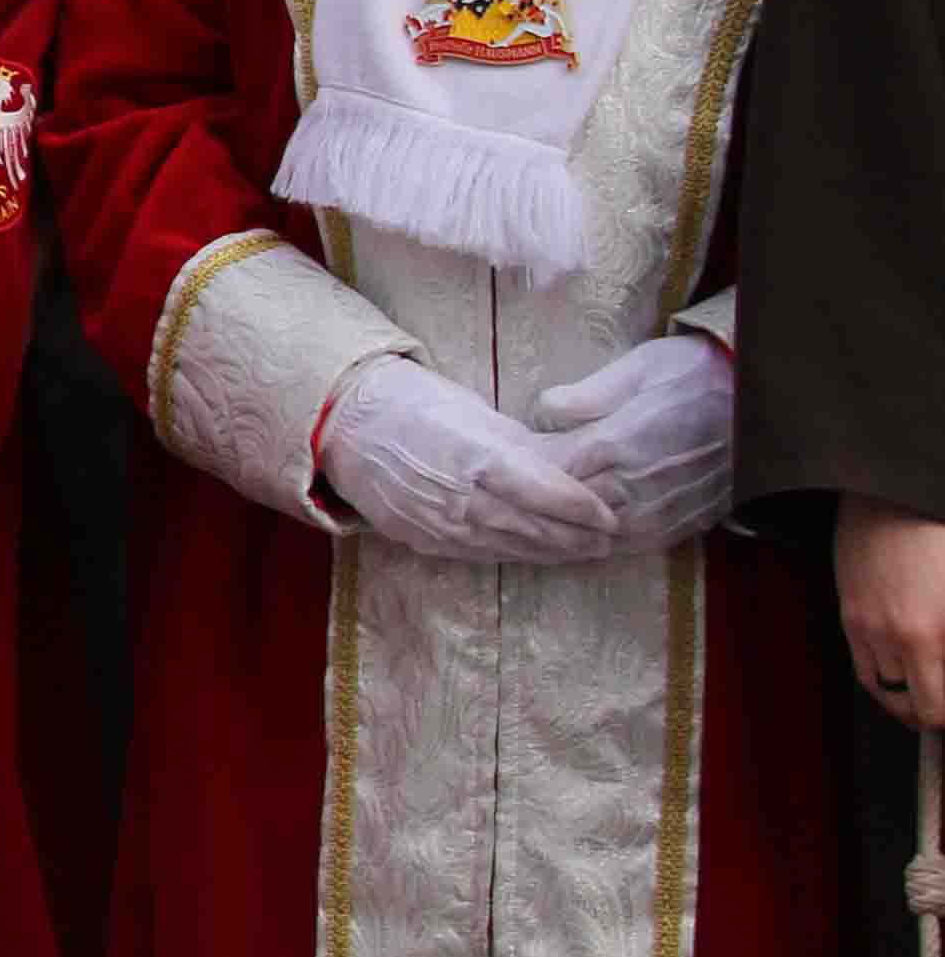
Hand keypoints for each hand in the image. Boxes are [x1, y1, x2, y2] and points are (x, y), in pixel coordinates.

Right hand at [319, 357, 617, 567]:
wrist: (344, 425)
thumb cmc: (413, 403)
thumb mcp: (475, 412)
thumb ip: (519, 447)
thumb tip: (563, 469)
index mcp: (477, 456)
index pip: (547, 493)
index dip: (584, 509)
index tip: (612, 515)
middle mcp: (461, 499)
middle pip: (535, 528)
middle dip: (577, 538)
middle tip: (610, 540)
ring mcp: (441, 525)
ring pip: (511, 546)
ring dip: (552, 552)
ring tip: (583, 551)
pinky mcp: (424, 540)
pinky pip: (480, 552)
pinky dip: (514, 552)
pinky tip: (534, 551)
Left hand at [525, 334, 735, 553]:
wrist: (767, 399)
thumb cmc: (696, 374)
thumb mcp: (634, 368)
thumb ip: (582, 396)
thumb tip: (540, 413)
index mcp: (617, 444)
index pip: (551, 472)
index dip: (523, 472)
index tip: (503, 467)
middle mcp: (638, 485)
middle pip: (569, 510)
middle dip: (539, 506)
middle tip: (511, 500)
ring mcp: (664, 509)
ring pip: (600, 536)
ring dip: (570, 532)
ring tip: (541, 523)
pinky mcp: (688, 521)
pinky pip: (636, 544)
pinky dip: (606, 543)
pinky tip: (587, 535)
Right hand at [840, 499, 944, 722]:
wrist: (891, 493)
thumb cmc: (937, 532)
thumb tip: (943, 656)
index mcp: (933, 633)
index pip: (937, 708)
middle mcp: (896, 637)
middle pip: (911, 706)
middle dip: (932, 712)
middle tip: (943, 706)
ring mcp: (867, 627)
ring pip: (883, 689)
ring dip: (906, 698)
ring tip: (925, 692)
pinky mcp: (849, 613)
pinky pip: (862, 665)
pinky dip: (882, 679)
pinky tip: (900, 671)